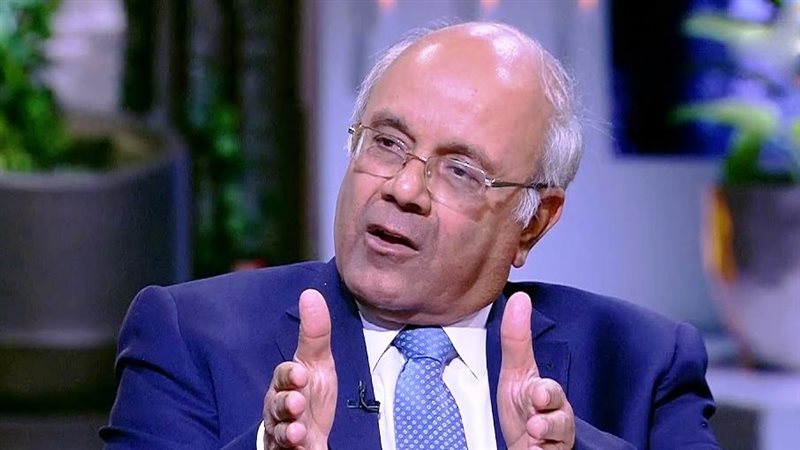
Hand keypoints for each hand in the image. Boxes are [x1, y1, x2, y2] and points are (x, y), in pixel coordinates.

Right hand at [263, 289, 336, 449]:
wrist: (311, 433)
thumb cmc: (310, 394)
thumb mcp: (318, 363)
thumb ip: (315, 333)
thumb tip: (310, 293)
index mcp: (286, 384)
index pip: (283, 377)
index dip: (289, 375)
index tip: (301, 372)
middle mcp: (279, 409)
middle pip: (276, 406)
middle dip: (284, 404)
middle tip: (296, 402)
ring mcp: (283, 433)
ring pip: (279, 432)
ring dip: (287, 430)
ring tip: (298, 431)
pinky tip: (304, 447)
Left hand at [498, 292, 574, 449]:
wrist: (527, 446)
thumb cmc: (524, 408)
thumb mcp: (515, 373)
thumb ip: (517, 339)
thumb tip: (520, 298)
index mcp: (548, 396)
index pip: (550, 392)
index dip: (545, 393)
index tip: (537, 393)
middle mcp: (556, 419)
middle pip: (561, 420)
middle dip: (550, 417)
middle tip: (536, 414)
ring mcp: (554, 441)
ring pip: (559, 439)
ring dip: (545, 435)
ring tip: (533, 432)